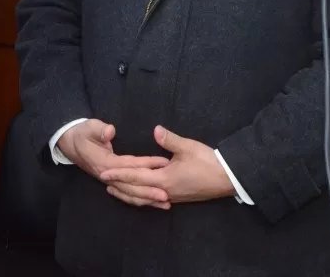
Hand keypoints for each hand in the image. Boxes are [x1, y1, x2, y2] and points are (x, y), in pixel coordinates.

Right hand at [57, 120, 171, 207]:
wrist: (70, 143)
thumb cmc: (83, 133)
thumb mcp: (89, 127)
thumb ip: (100, 130)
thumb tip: (110, 132)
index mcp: (105, 162)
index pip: (129, 165)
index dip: (147, 165)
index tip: (164, 164)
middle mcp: (107, 176)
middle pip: (131, 186)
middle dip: (149, 192)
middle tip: (167, 196)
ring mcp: (109, 181)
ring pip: (129, 194)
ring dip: (146, 199)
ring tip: (165, 204)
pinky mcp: (112, 182)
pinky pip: (127, 194)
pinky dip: (139, 199)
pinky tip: (153, 203)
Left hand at [100, 126, 234, 207]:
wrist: (227, 178)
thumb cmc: (208, 161)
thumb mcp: (188, 147)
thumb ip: (169, 140)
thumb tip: (155, 130)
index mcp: (164, 179)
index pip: (135, 176)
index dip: (119, 173)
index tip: (104, 172)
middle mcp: (164, 191)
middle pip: (136, 190)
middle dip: (119, 185)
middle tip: (102, 180)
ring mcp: (170, 196)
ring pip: (143, 197)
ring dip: (128, 193)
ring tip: (114, 190)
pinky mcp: (177, 197)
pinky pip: (152, 199)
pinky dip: (141, 197)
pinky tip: (139, 194)